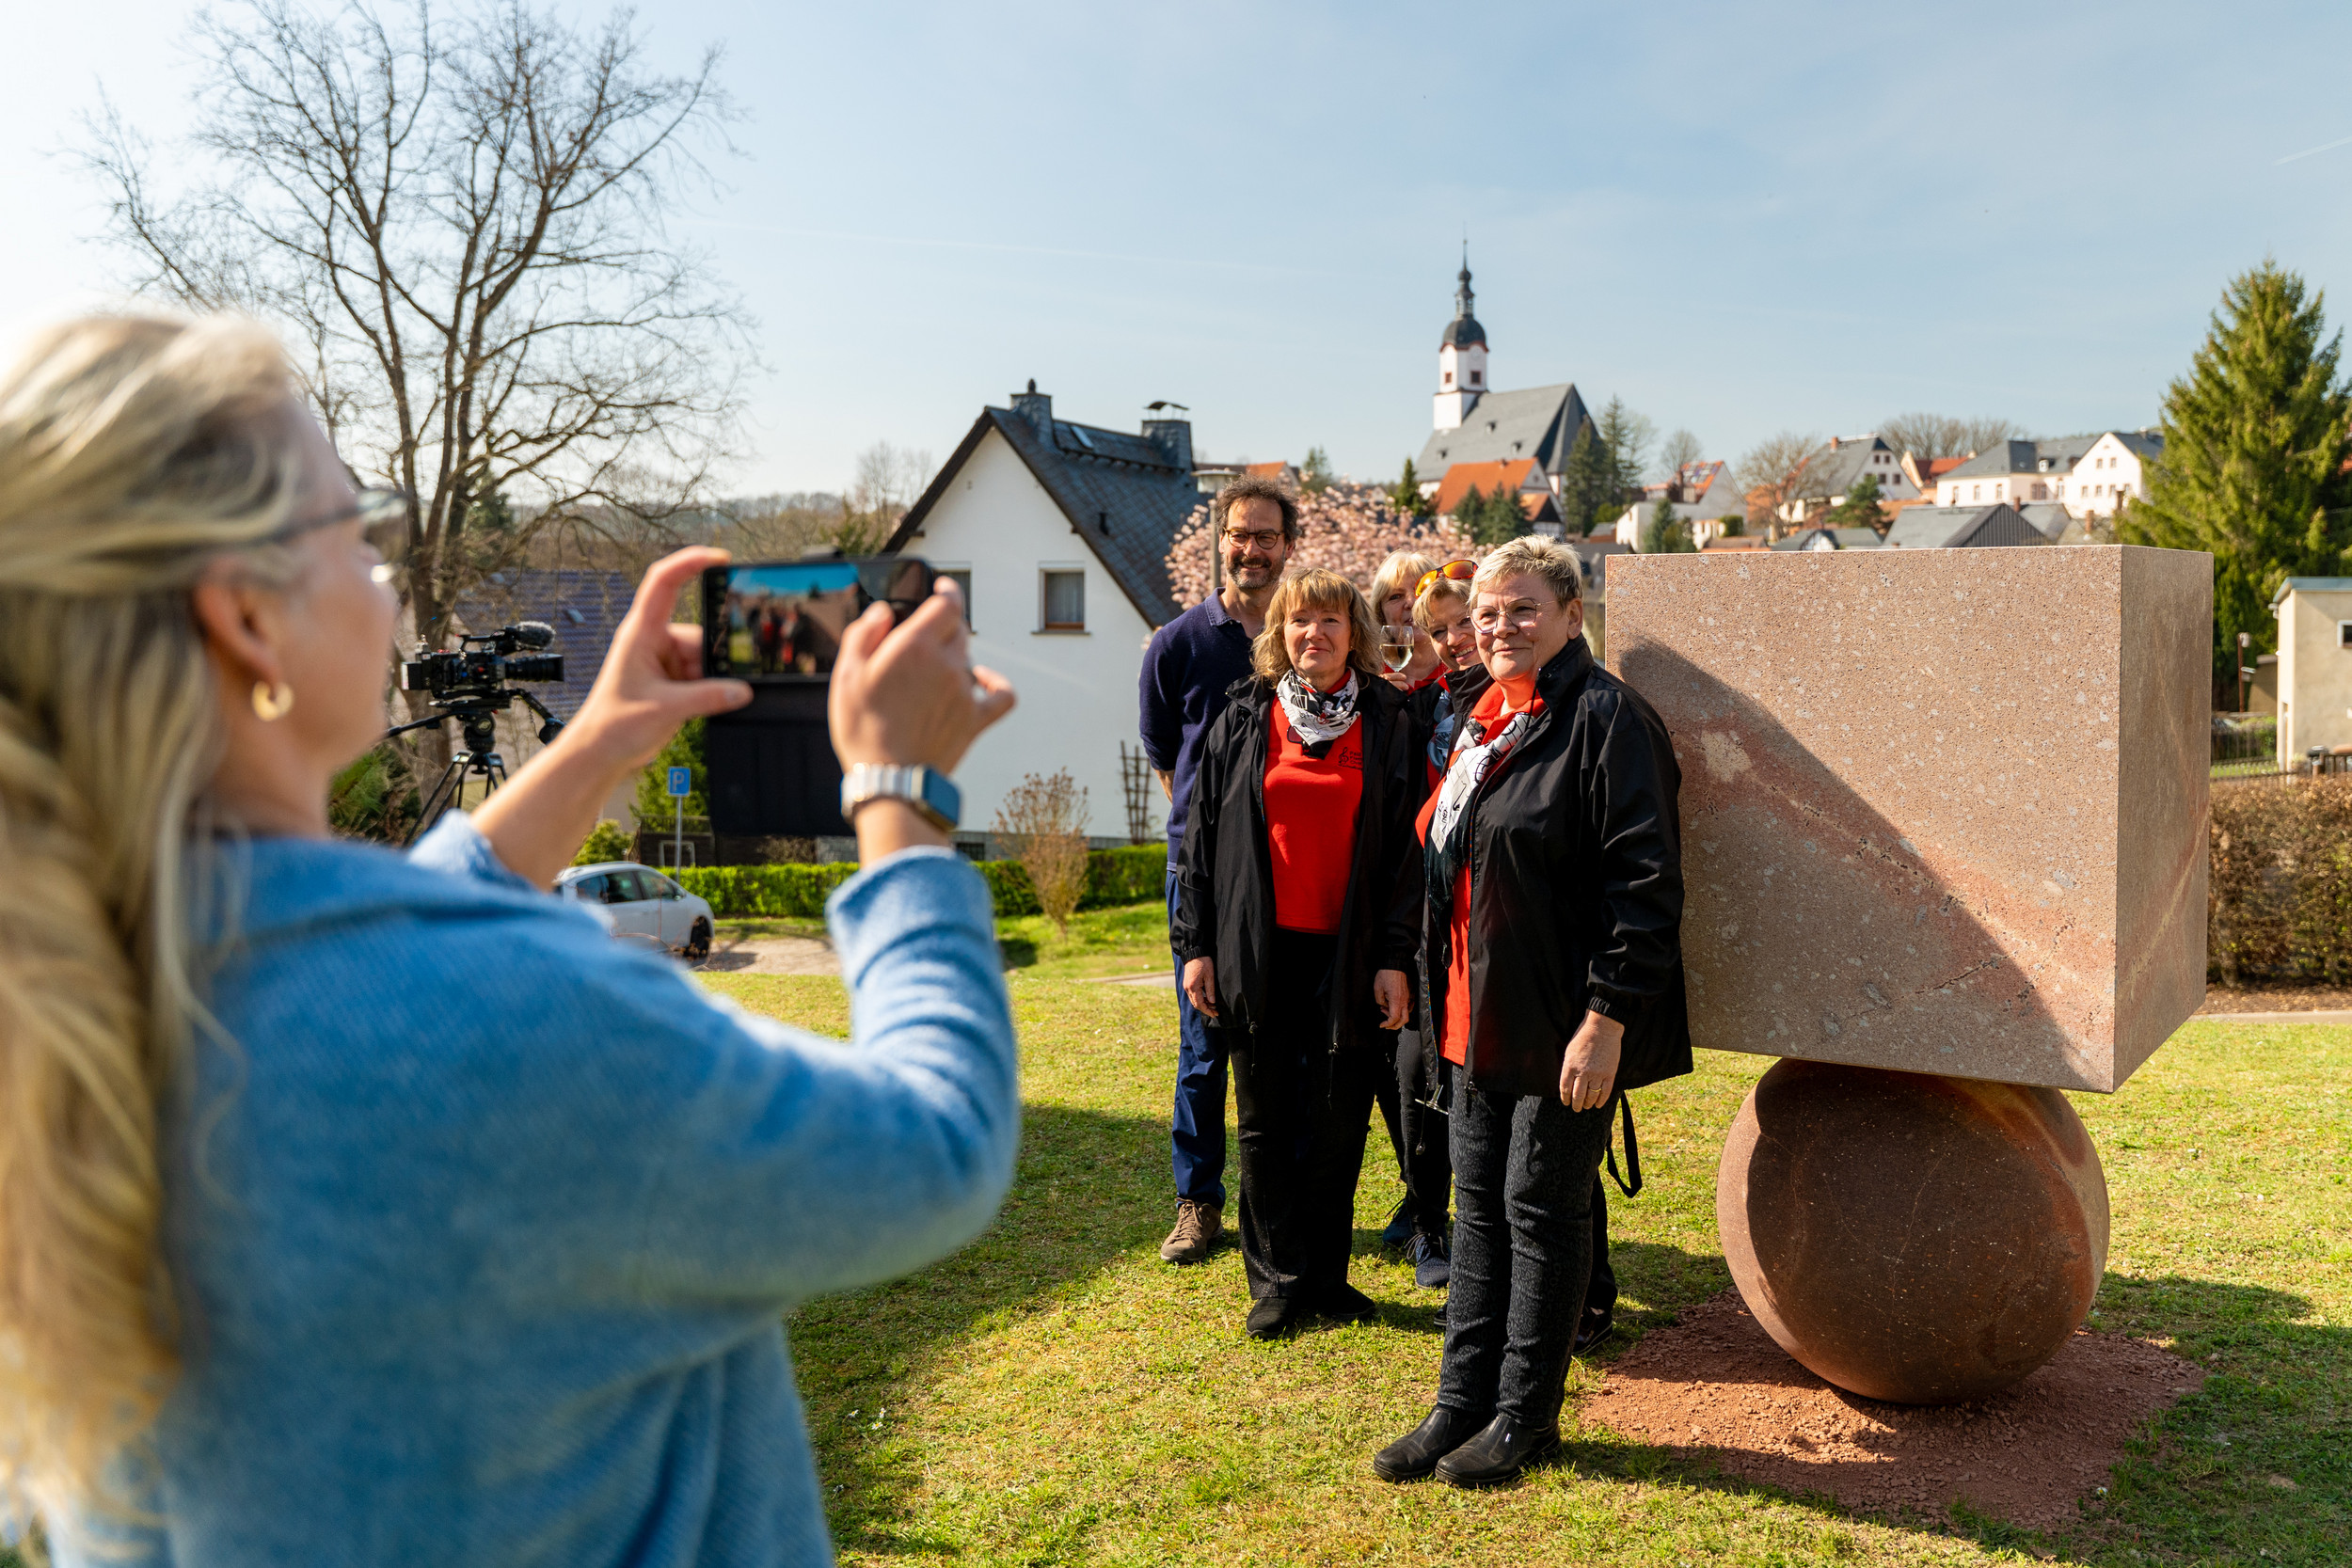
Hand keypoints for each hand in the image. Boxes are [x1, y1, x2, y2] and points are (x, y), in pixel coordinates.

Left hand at [563, 546, 755, 775]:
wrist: (600, 752)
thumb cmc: (614, 725)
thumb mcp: (664, 710)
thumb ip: (707, 698)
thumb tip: (742, 690)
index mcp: (641, 633)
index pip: (664, 582)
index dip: (690, 562)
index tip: (721, 558)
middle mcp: (653, 640)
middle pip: (699, 633)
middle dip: (713, 658)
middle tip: (711, 685)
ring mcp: (663, 659)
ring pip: (704, 657)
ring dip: (709, 679)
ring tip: (693, 704)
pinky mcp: (672, 678)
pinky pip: (703, 674)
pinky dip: (709, 689)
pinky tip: (702, 706)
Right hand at [830, 577, 1013, 771]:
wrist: (890, 780)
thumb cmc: (863, 729)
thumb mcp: (845, 675)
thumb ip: (864, 634)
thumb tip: (882, 612)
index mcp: (915, 646)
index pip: (947, 603)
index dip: (947, 590)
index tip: (942, 587)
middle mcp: (947, 664)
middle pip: (958, 629)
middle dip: (942, 626)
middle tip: (921, 640)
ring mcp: (965, 692)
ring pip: (970, 657)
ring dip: (955, 656)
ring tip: (930, 672)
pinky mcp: (975, 719)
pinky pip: (1001, 694)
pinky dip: (996, 684)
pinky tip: (983, 681)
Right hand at [1182, 957, 1217, 1019]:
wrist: (1193, 952)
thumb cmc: (1203, 962)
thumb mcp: (1210, 976)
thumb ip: (1210, 990)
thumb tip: (1212, 1002)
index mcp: (1193, 987)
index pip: (1199, 1004)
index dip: (1207, 1011)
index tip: (1214, 1014)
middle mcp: (1187, 988)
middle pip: (1195, 1004)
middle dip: (1205, 1009)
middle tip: (1215, 1011)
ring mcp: (1186, 986)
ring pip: (1194, 1000)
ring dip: (1203, 1004)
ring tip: (1213, 1005)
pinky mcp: (1187, 983)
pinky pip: (1193, 995)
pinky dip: (1200, 998)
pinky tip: (1207, 998)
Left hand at [1373, 969, 1409, 1029]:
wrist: (1395, 965)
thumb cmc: (1386, 974)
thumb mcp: (1377, 989)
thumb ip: (1380, 1001)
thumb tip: (1383, 1005)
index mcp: (1396, 1000)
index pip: (1394, 1018)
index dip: (1387, 1024)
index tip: (1382, 1024)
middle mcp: (1404, 1000)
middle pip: (1404, 1020)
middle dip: (1395, 1025)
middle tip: (1386, 1024)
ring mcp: (1407, 998)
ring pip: (1406, 1013)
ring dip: (1397, 1016)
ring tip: (1385, 1010)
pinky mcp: (1408, 994)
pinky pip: (1407, 1006)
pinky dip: (1400, 1010)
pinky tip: (1393, 1006)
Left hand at [1559, 1010, 1623, 1111]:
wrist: (1602, 1028)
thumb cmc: (1583, 1037)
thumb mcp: (1569, 1051)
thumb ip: (1568, 1067)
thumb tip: (1567, 1083)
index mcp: (1570, 1066)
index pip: (1565, 1088)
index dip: (1565, 1098)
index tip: (1566, 1102)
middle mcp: (1583, 1072)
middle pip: (1578, 1095)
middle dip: (1576, 1105)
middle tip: (1576, 1109)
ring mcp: (1597, 1074)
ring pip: (1591, 1096)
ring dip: (1588, 1103)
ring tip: (1586, 1106)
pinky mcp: (1609, 1074)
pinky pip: (1605, 1092)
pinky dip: (1601, 1101)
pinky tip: (1598, 1105)